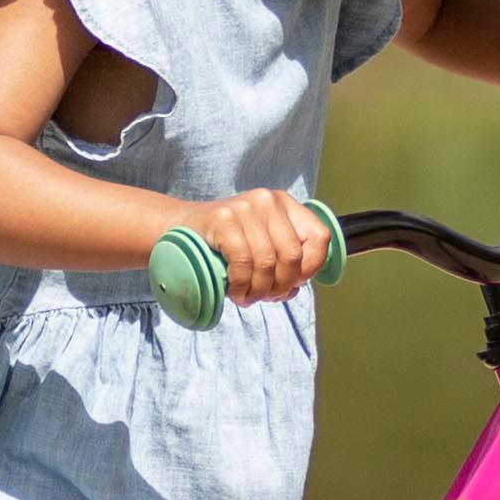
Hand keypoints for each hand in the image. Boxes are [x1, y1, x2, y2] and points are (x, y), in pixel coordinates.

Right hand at [185, 188, 331, 306]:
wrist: (179, 227)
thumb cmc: (225, 241)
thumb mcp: (260, 240)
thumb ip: (281, 257)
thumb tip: (295, 287)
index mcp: (285, 204)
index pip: (320, 238)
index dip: (312, 268)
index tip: (294, 284)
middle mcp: (268, 201)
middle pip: (293, 256)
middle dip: (281, 286)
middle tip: (266, 297)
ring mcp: (246, 208)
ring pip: (267, 263)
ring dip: (259, 291)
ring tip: (248, 299)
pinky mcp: (223, 219)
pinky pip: (243, 262)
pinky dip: (241, 285)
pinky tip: (235, 292)